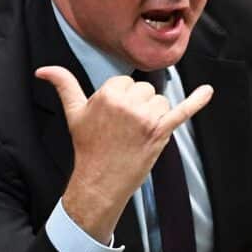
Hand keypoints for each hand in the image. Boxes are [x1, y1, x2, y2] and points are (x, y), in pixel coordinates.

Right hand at [36, 66, 212, 241]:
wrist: (100, 180)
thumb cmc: (88, 146)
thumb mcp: (74, 113)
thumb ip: (64, 85)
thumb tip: (43, 70)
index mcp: (109, 94)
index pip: (127, 82)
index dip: (122, 99)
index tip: (113, 117)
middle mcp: (129, 103)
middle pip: (145, 90)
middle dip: (138, 106)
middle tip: (124, 128)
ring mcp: (147, 118)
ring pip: (161, 101)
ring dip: (153, 115)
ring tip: (136, 134)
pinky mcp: (162, 132)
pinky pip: (183, 112)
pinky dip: (197, 101)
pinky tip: (208, 91)